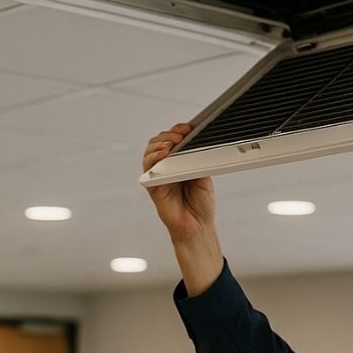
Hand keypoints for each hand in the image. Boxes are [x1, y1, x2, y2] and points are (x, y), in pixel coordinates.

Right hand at [142, 124, 215, 243]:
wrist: (198, 225)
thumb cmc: (201, 204)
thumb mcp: (204, 176)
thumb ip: (196, 160)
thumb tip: (194, 144)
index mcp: (180, 161)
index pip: (174, 139)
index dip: (179, 130)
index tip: (189, 127)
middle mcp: (168, 166)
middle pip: (159, 142)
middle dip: (169, 134)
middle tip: (181, 135)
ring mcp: (159, 175)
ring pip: (150, 152)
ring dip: (160, 143)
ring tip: (171, 143)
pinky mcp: (153, 185)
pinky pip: (148, 168)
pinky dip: (153, 158)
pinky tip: (163, 154)